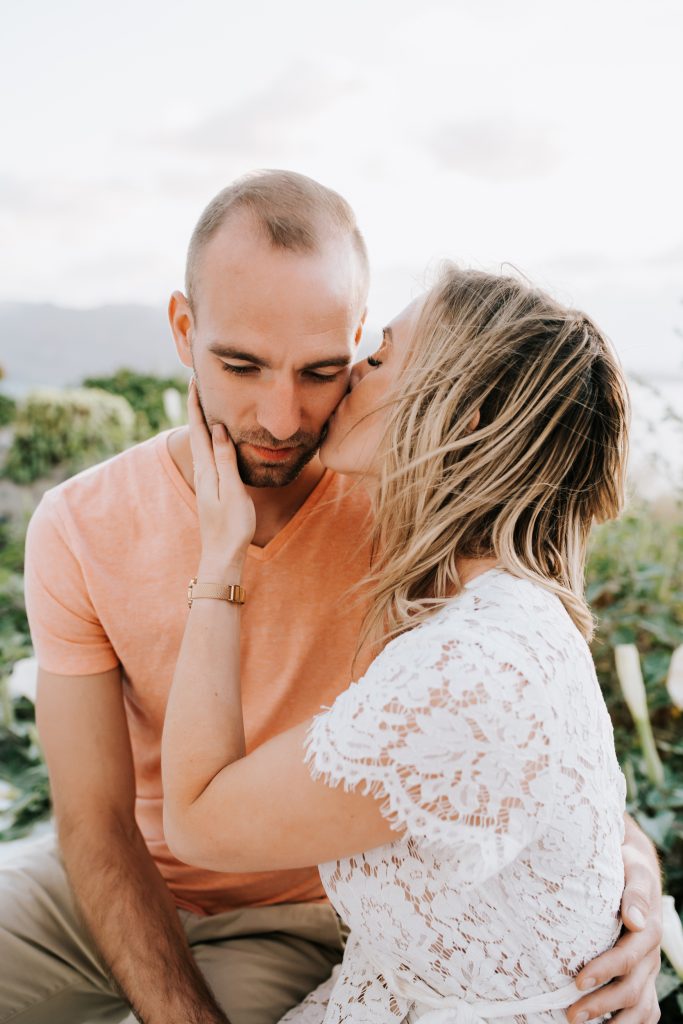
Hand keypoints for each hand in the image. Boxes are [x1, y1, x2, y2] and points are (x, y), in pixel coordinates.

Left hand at [188, 378, 255, 568]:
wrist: (222, 556)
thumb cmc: (231, 526)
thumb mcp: (232, 491)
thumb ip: (224, 459)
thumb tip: (217, 428)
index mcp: (206, 469)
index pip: (199, 428)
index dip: (196, 404)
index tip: (194, 379)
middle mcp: (203, 471)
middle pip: (198, 431)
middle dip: (197, 406)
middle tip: (198, 382)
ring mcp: (207, 480)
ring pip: (203, 442)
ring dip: (203, 421)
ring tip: (206, 402)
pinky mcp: (214, 487)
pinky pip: (210, 453)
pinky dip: (211, 438)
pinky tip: (216, 438)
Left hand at [568, 820, 661, 1022]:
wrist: (635, 871)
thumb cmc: (627, 868)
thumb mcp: (634, 871)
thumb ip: (634, 892)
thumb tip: (634, 919)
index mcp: (648, 930)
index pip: (627, 957)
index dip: (604, 971)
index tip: (577, 980)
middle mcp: (650, 955)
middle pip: (632, 990)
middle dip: (601, 1004)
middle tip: (570, 1014)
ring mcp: (647, 969)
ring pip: (641, 1007)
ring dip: (614, 1021)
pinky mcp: (642, 976)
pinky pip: (645, 1009)